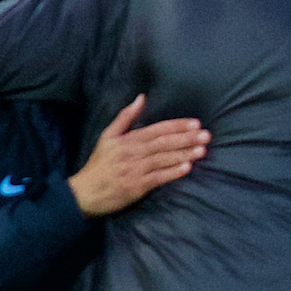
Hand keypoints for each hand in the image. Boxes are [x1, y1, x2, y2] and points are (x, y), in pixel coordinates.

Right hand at [68, 94, 210, 216]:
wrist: (85, 192)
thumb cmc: (99, 164)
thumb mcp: (107, 136)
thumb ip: (125, 117)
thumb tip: (141, 97)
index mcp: (128, 139)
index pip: (157, 129)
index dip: (177, 126)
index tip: (195, 123)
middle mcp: (133, 153)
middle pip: (164, 143)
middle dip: (186, 139)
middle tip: (206, 135)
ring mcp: (135, 170)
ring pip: (163, 159)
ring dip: (184, 154)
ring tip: (202, 150)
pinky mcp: (137, 187)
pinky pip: (158, 178)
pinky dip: (173, 173)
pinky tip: (187, 168)